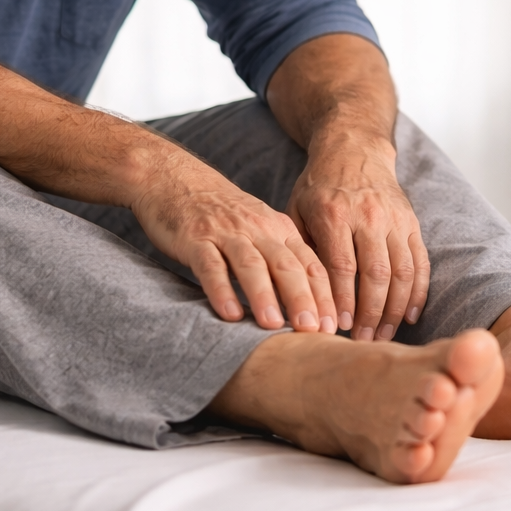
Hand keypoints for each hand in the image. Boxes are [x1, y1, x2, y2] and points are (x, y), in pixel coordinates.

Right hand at [131, 165, 337, 334]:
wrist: (177, 179)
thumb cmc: (224, 216)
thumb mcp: (261, 230)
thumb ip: (282, 261)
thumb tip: (308, 308)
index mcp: (280, 230)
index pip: (310, 264)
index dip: (324, 296)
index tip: (333, 327)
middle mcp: (258, 230)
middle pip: (286, 265)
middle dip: (303, 298)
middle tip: (313, 330)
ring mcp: (226, 233)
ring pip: (251, 264)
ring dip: (264, 295)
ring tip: (273, 326)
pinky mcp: (195, 239)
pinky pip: (210, 265)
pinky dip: (220, 289)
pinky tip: (229, 314)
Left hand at [287, 133, 429, 340]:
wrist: (355, 150)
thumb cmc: (319, 186)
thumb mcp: (297, 208)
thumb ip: (301, 247)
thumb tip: (301, 295)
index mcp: (335, 213)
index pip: (342, 266)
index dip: (343, 300)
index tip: (339, 327)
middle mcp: (369, 215)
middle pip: (375, 274)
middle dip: (370, 313)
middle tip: (362, 341)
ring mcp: (395, 219)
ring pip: (401, 272)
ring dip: (394, 309)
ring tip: (383, 335)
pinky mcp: (412, 223)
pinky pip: (420, 262)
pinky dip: (417, 292)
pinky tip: (409, 315)